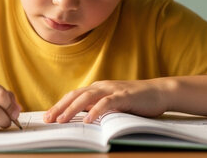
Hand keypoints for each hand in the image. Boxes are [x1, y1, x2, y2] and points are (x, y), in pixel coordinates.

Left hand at [43, 79, 168, 123]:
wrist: (159, 92)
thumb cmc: (136, 100)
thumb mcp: (113, 104)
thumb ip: (98, 107)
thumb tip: (80, 116)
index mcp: (97, 88)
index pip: (74, 96)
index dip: (59, 105)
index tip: (47, 116)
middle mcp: (102, 86)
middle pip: (76, 95)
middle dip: (60, 107)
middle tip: (48, 119)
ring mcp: (112, 90)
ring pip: (87, 97)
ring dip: (72, 109)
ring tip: (62, 120)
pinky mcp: (124, 96)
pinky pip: (107, 103)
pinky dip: (96, 110)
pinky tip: (88, 119)